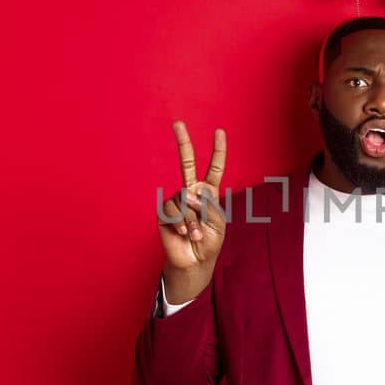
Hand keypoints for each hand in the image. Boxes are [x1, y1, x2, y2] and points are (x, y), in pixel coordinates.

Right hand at [157, 120, 225, 303]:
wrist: (194, 262)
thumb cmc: (209, 243)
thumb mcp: (218, 223)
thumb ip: (207, 205)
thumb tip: (188, 192)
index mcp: (208, 193)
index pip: (214, 168)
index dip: (217, 151)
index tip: (219, 132)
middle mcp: (191, 192)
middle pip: (186, 163)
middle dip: (183, 142)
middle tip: (177, 122)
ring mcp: (177, 201)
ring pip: (184, 199)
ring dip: (193, 220)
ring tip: (196, 235)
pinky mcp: (164, 212)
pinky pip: (174, 211)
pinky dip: (182, 223)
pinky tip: (185, 233)